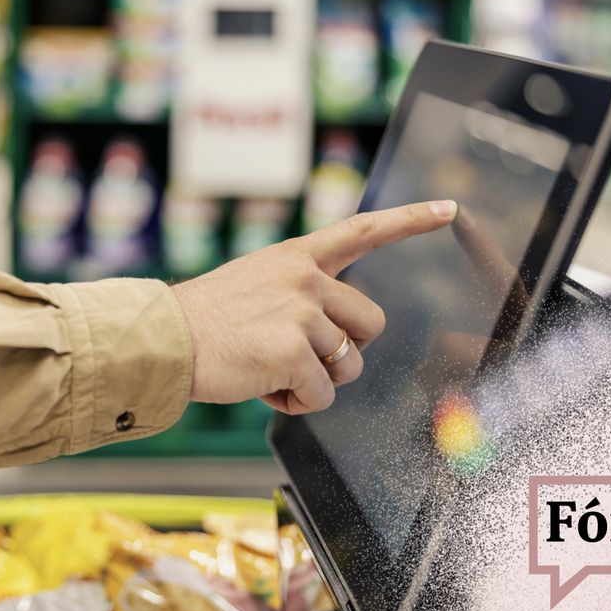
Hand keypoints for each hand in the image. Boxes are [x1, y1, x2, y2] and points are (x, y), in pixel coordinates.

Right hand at [171, 200, 457, 413]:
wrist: (162, 340)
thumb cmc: (202, 322)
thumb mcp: (253, 285)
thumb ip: (296, 295)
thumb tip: (332, 340)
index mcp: (296, 257)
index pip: (362, 231)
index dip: (410, 220)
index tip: (448, 209)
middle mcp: (306, 278)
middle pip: (371, 323)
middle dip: (346, 351)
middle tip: (303, 358)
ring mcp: (302, 314)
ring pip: (350, 365)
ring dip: (318, 380)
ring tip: (272, 371)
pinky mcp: (294, 352)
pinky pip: (321, 395)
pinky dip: (295, 402)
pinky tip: (263, 386)